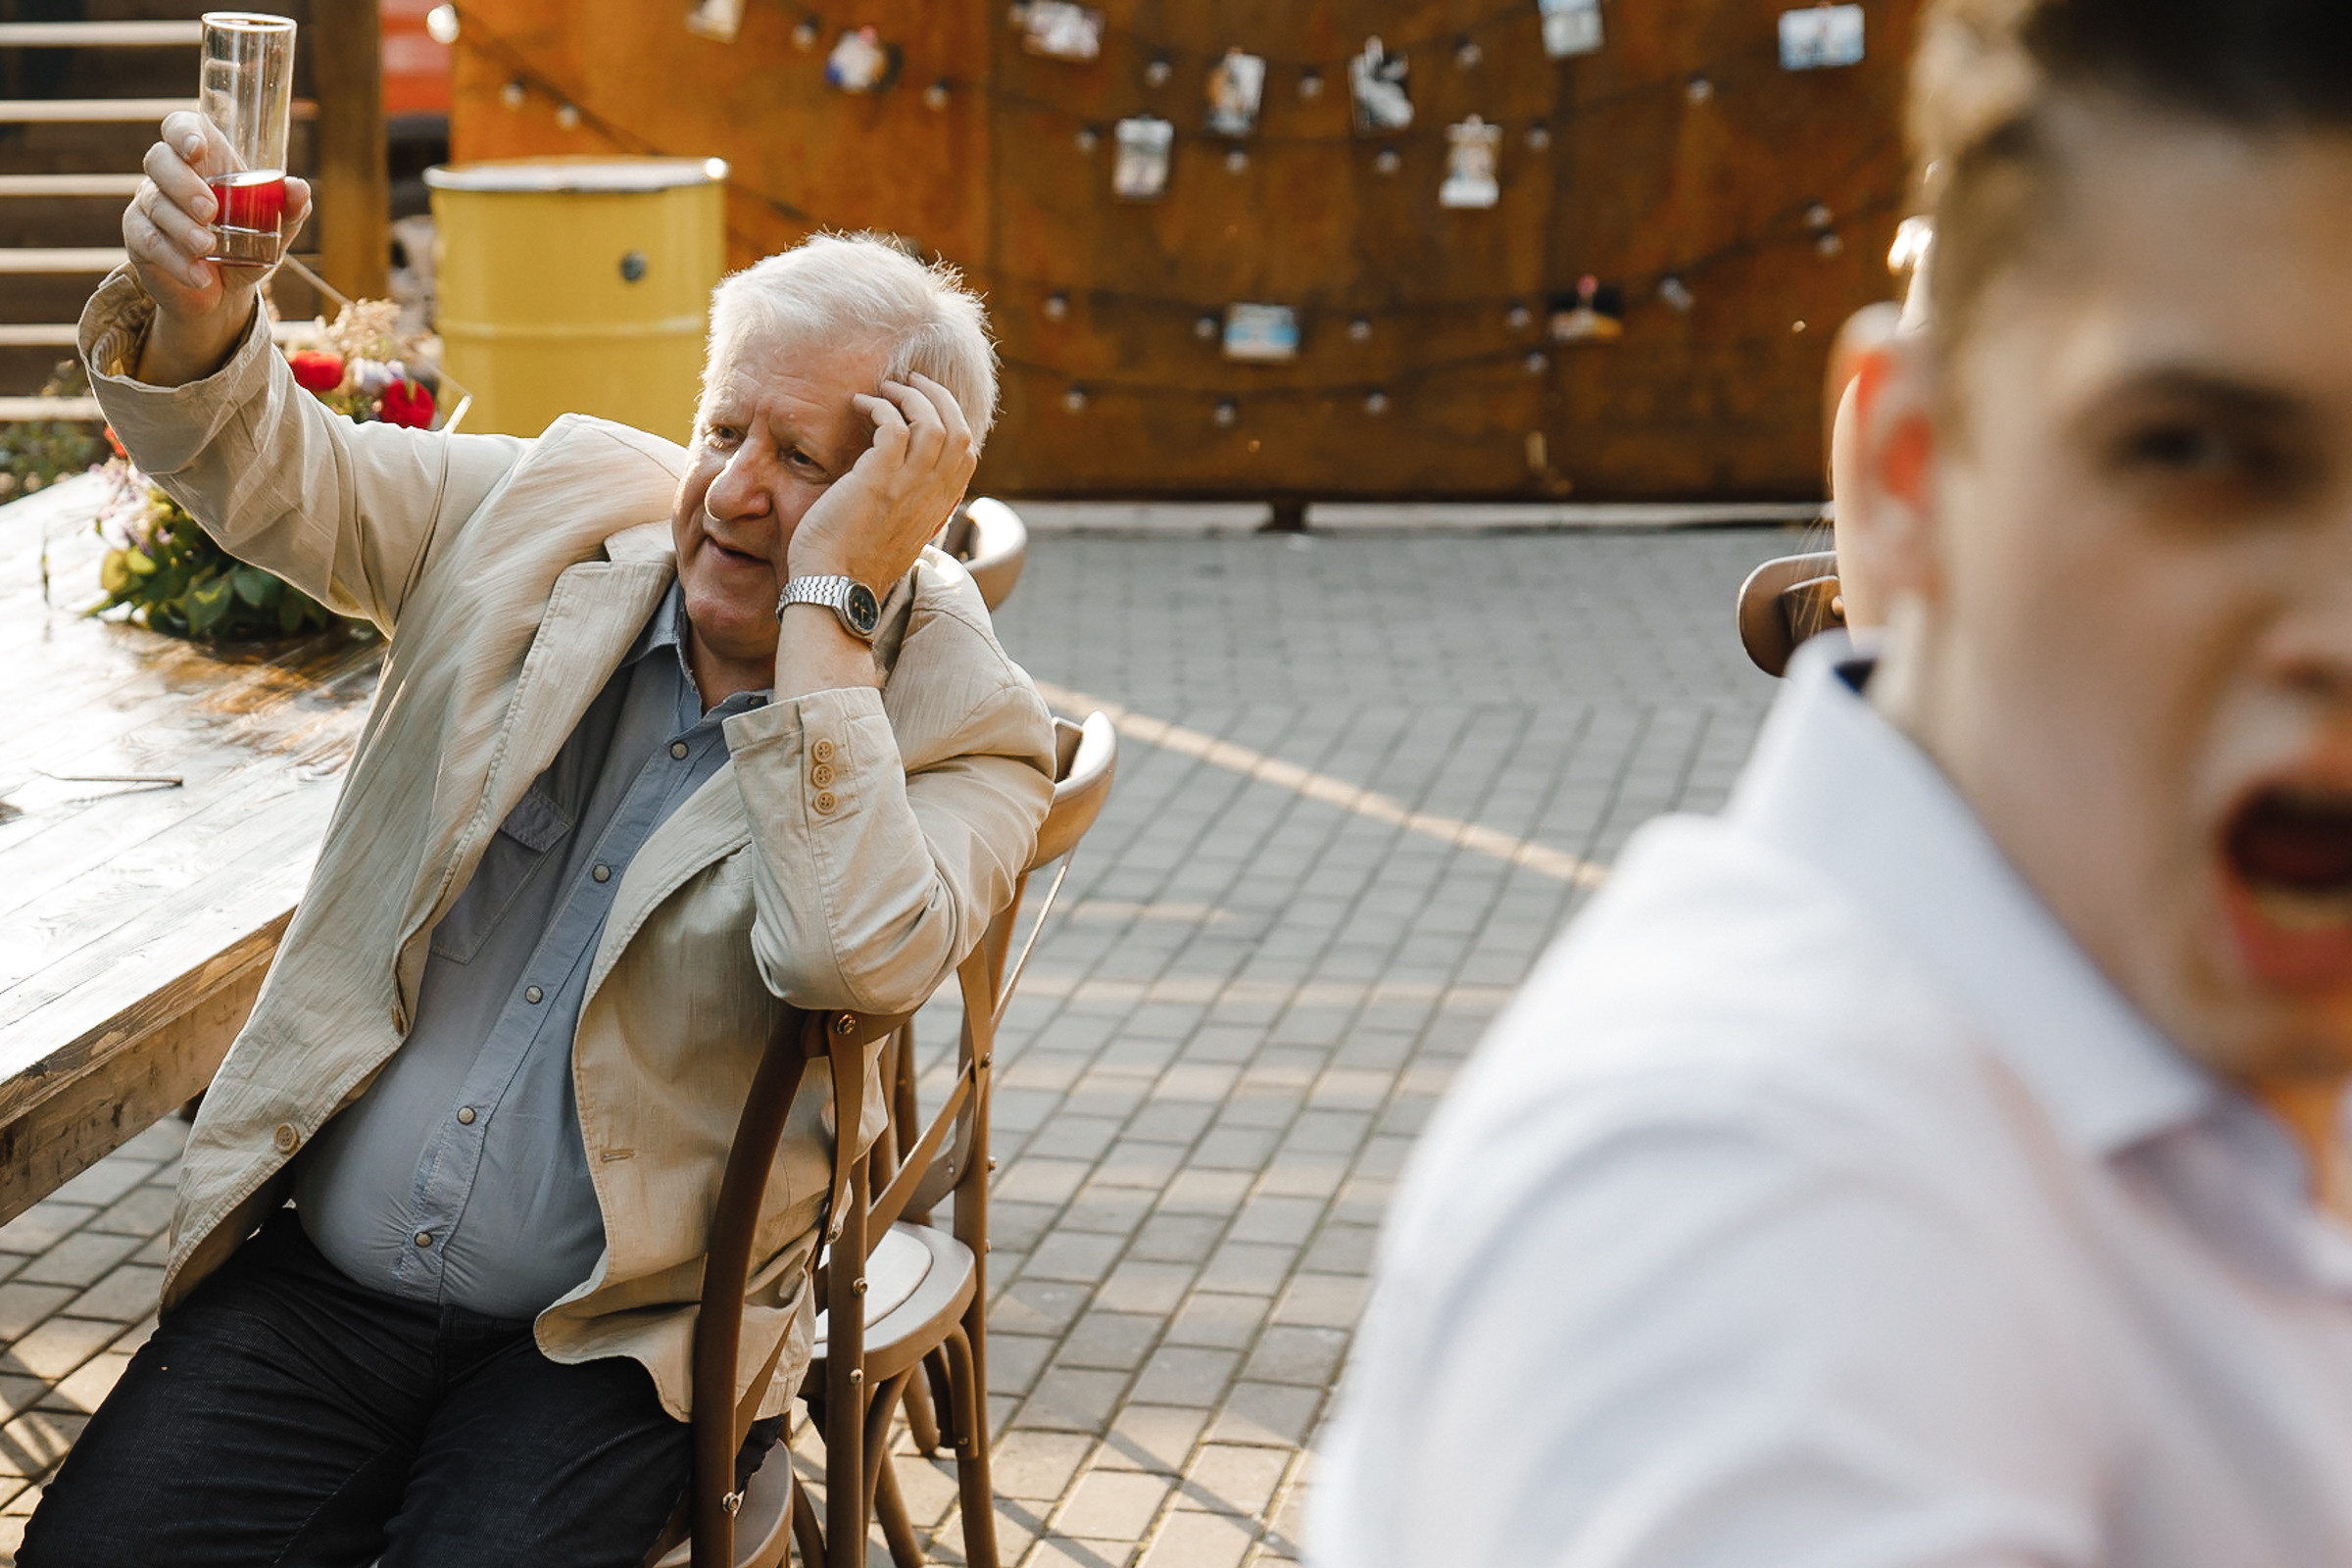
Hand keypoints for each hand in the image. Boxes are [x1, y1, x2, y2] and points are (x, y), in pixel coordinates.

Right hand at [122, 110, 312, 385]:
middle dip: (183, 183)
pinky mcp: (139, 237)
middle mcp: (170, 176)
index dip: (183, 131)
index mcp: (202, 161)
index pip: (180, 126)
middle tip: (209, 211)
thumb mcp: (274, 230)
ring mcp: (150, 204)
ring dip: (182, 226)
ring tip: (208, 247)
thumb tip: (298, 188)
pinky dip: (175, 259)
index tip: (197, 149)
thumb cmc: (247, 246)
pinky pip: (148, 240)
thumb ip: (288, 209)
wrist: (225, 294)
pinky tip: (199, 275)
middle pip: (159, 160)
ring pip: (155, 203)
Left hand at [781, 374, 976, 589]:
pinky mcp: (878, 481)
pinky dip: (880, 407)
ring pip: (932, 422)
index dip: (951, 418)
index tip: (925, 404)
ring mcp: (908, 488)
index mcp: (939, 506)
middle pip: (958, 429)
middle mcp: (931, 495)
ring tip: (884, 390)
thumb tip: (903, 486)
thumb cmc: (853, 564)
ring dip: (909, 396)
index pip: (966, 451)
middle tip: (909, 382)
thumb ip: (909, 508)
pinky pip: (894, 426)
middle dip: (936, 396)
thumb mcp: (897, 535)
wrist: (834, 590)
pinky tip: (859, 406)